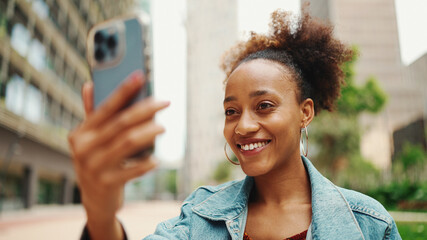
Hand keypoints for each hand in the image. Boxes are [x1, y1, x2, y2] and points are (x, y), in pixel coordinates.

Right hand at [68, 72, 168, 239]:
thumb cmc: (97, 161)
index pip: (105, 108)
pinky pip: (134, 169)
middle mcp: (83, 149)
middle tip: (165, 102)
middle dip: (145, 109)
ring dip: (150, 132)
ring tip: (163, 127)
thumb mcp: (91, 140)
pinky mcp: (107, 183)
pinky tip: (156, 159)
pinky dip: (147, 163)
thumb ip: (92, 114)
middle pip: (121, 123)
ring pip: (128, 142)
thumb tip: (89, 84)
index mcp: (80, 134)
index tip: (141, 75)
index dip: (124, 90)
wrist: (94, 200)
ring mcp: (94, 167)